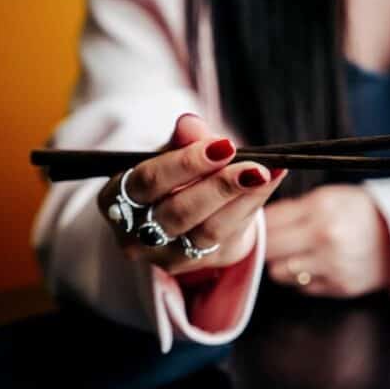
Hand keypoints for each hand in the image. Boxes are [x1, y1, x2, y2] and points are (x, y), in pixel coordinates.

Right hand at [97, 114, 286, 273]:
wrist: (183, 211)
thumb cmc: (172, 174)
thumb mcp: (170, 152)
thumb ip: (181, 140)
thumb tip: (190, 124)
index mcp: (117, 200)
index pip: (149, 181)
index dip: (187, 163)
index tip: (224, 146)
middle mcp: (136, 235)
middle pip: (179, 212)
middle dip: (220, 187)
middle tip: (254, 167)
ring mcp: (168, 256)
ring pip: (208, 232)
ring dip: (242, 200)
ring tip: (267, 173)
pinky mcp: (203, 264)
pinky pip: (231, 236)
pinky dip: (254, 205)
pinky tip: (272, 180)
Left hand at [264, 185, 389, 297]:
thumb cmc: (365, 213)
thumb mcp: (331, 197)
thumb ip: (294, 208)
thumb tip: (258, 219)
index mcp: (321, 207)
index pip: (269, 221)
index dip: (260, 224)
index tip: (260, 225)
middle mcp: (325, 236)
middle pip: (268, 248)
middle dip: (268, 245)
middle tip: (277, 241)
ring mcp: (332, 264)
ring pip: (279, 272)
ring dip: (284, 264)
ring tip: (301, 253)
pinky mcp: (339, 286)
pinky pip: (301, 287)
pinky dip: (304, 278)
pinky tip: (319, 265)